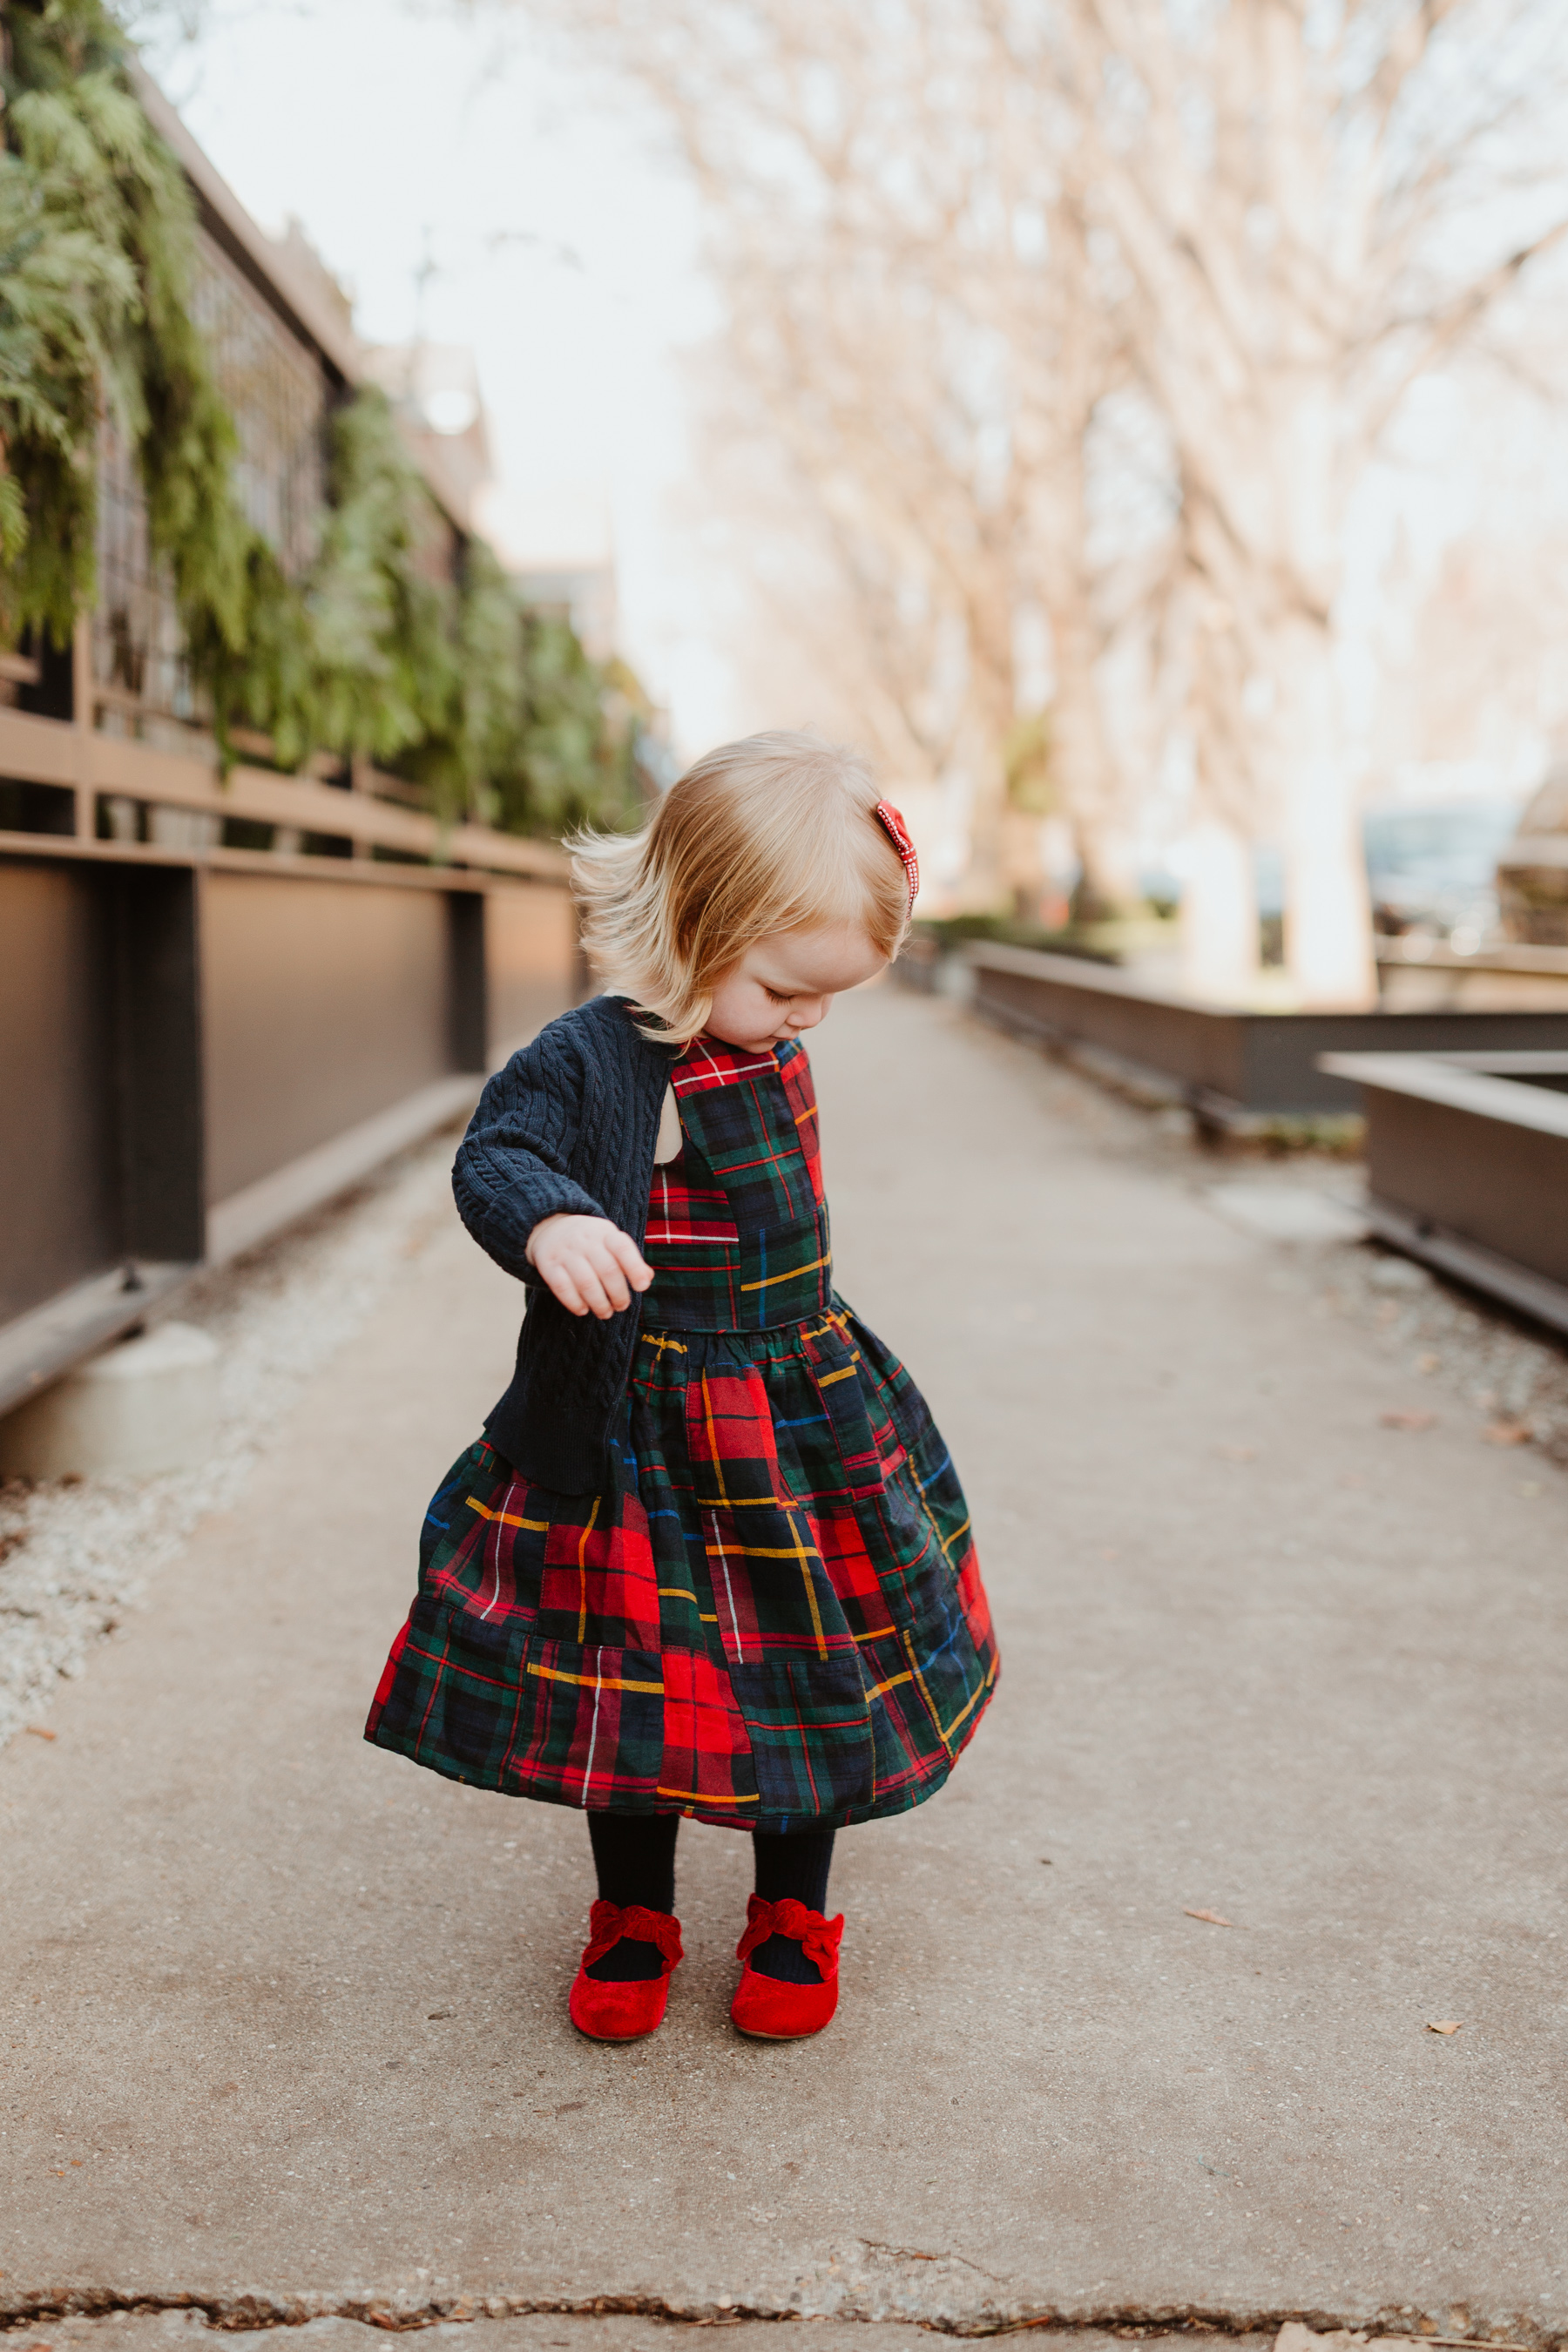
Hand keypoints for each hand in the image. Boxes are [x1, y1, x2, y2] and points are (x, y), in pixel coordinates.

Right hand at [526, 1213, 652, 1318]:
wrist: (550, 1227)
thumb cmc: (591, 1241)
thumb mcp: (611, 1241)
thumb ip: (630, 1259)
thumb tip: (647, 1278)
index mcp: (605, 1233)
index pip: (623, 1248)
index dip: (635, 1268)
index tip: (642, 1287)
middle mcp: (585, 1240)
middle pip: (607, 1270)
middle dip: (618, 1294)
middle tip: (621, 1306)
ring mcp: (565, 1252)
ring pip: (586, 1282)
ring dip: (599, 1303)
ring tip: (605, 1313)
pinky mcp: (548, 1265)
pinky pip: (562, 1288)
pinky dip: (574, 1303)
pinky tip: (583, 1310)